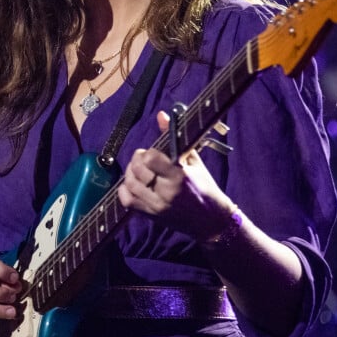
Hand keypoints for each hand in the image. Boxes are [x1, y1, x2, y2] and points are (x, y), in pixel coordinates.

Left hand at [118, 112, 235, 242]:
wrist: (211, 221)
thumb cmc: (205, 187)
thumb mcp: (193, 160)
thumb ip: (174, 137)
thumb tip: (161, 115)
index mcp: (179, 176)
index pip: (150, 158)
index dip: (148, 152)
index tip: (154, 152)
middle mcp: (166, 192)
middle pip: (137, 169)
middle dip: (137, 159)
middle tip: (144, 158)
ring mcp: (156, 206)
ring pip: (129, 183)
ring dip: (130, 172)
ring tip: (139, 170)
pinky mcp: (151, 216)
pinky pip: (127, 201)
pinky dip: (125, 190)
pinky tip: (134, 184)